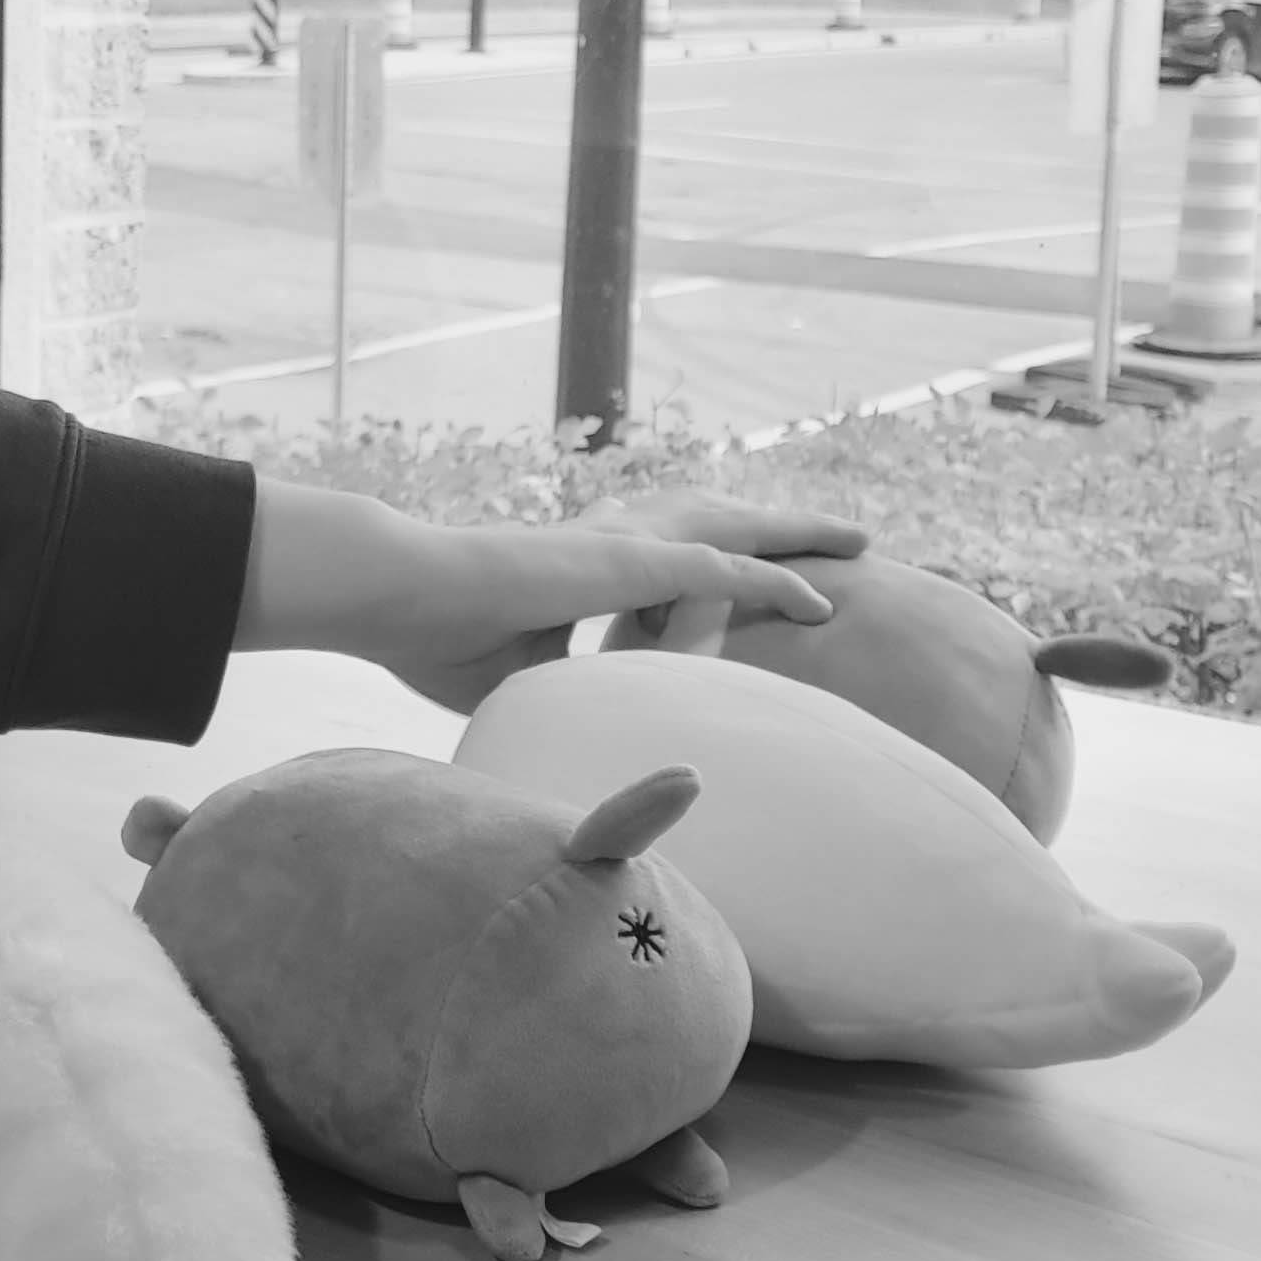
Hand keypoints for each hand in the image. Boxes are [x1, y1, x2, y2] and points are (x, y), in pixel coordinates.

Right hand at [234, 482, 854, 715]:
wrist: (402, 594)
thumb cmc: (437, 635)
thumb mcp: (519, 676)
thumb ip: (563, 688)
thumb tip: (583, 727)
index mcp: (587, 571)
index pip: (675, 568)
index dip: (723, 572)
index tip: (762, 585)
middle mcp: (615, 548)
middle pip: (719, 533)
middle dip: (779, 534)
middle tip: (839, 540)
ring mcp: (623, 549)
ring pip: (734, 537)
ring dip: (797, 540)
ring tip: (858, 543)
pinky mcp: (627, 562)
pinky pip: (722, 573)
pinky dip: (774, 586)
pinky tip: (820, 600)